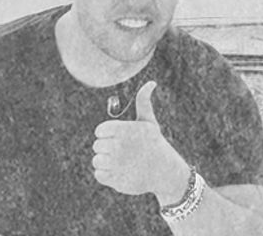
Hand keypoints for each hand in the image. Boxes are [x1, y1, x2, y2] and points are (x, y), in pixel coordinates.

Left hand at [92, 81, 191, 199]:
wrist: (165, 172)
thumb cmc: (155, 145)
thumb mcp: (149, 123)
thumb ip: (143, 102)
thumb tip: (151, 82)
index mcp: (124, 130)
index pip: (100, 131)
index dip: (108, 134)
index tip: (121, 138)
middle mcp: (119, 146)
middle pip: (97, 146)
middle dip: (108, 148)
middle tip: (124, 151)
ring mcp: (116, 165)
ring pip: (96, 161)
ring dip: (106, 162)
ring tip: (122, 162)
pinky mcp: (115, 180)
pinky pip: (98, 175)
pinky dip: (107, 175)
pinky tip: (120, 172)